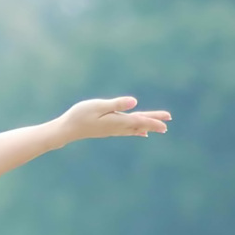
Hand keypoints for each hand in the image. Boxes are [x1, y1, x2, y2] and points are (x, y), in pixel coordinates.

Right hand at [55, 96, 170, 143]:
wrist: (67, 130)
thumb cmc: (79, 115)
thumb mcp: (98, 106)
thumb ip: (116, 104)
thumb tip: (135, 102)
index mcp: (117, 121)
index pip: (140, 120)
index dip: (154, 120)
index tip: (167, 121)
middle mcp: (117, 127)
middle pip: (140, 124)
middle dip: (154, 123)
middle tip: (168, 124)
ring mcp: (113, 129)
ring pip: (135, 128)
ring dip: (148, 126)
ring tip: (160, 128)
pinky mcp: (108, 129)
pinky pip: (128, 130)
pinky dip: (137, 130)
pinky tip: (141, 133)